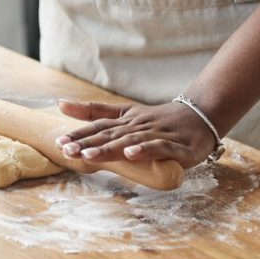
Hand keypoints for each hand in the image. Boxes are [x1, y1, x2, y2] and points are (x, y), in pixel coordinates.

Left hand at [54, 100, 216, 168]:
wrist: (200, 116)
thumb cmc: (157, 119)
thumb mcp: (125, 113)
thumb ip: (94, 111)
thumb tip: (59, 104)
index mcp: (125, 120)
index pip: (99, 126)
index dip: (79, 133)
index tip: (59, 142)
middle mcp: (139, 126)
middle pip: (110, 134)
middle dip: (87, 143)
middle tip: (66, 150)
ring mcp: (157, 135)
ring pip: (130, 141)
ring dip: (109, 148)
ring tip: (88, 155)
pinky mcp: (177, 147)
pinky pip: (160, 147)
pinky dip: (146, 150)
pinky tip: (131, 154)